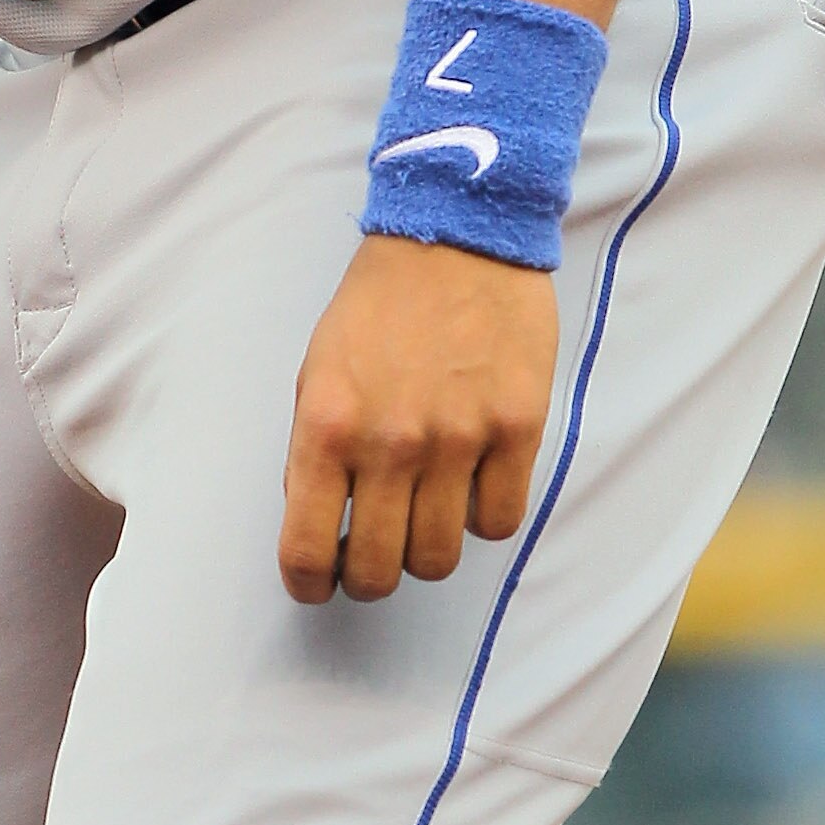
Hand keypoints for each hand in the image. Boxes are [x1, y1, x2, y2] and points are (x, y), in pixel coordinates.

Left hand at [279, 234, 559, 605]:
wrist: (456, 238)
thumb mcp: (316, 373)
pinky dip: (482, 518)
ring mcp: (459, 438)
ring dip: (425, 552)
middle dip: (368, 579)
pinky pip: (499, 522)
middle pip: (379, 571)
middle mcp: (391, 441)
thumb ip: (311, 451)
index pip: (307, 550)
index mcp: (327, 426)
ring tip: (422, 520)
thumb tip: (317, 523)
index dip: (309, 584)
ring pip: (440, 558)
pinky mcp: (517, 429)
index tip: (317, 586)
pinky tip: (470, 488)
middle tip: (372, 562)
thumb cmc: (377, 308)